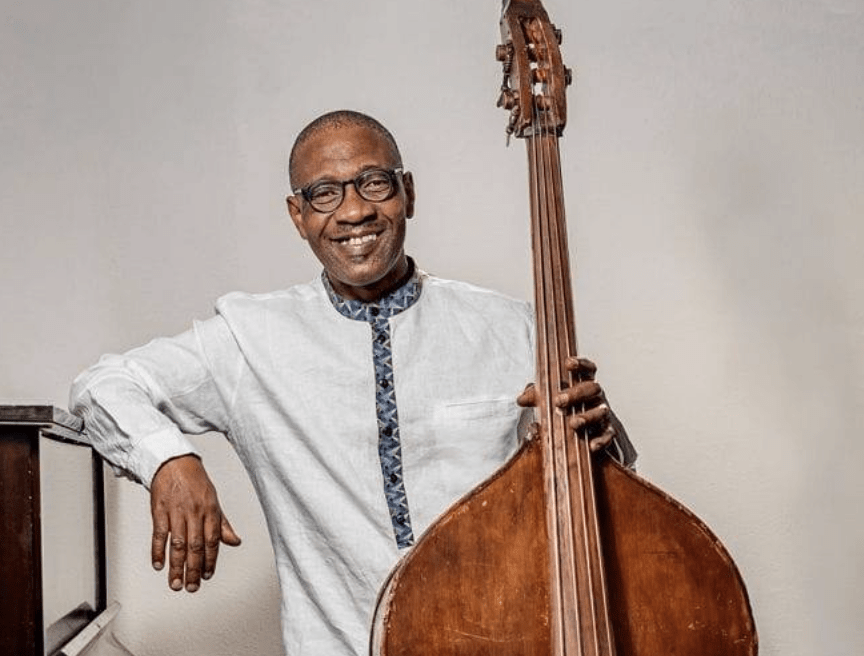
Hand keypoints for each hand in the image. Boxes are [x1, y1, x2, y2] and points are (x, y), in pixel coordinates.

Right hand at [150, 455, 240, 592]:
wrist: (174, 462)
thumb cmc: (195, 481)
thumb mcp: (214, 500)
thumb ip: (222, 524)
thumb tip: (235, 541)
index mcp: (210, 510)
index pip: (212, 541)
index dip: (210, 560)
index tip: (207, 575)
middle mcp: (194, 512)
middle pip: (195, 546)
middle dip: (193, 570)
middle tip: (191, 587)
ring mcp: (176, 511)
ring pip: (177, 544)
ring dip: (176, 566)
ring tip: (176, 583)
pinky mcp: (159, 510)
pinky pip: (159, 534)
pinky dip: (158, 551)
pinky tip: (159, 564)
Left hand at [516, 356, 614, 451]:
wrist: (590, 433)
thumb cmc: (569, 411)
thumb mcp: (551, 401)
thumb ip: (537, 397)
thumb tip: (521, 399)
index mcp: (584, 384)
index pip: (587, 370)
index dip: (580, 364)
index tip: (568, 363)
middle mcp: (596, 397)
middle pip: (592, 389)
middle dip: (576, 394)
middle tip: (559, 401)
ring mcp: (603, 414)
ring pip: (601, 412)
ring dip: (587, 417)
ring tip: (574, 423)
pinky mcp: (608, 432)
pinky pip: (608, 435)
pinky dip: (601, 440)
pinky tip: (591, 445)